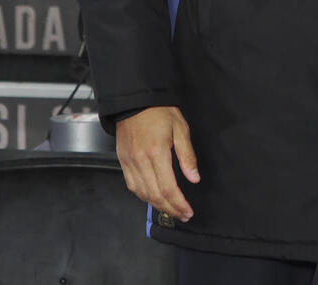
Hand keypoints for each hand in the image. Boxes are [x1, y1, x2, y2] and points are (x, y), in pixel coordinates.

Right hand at [115, 106, 199, 221]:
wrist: (135, 101)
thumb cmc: (159, 112)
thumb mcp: (180, 128)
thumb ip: (187, 155)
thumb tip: (194, 178)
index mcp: (156, 152)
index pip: (168, 188)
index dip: (179, 204)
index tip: (188, 211)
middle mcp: (140, 161)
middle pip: (155, 195)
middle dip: (170, 209)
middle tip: (183, 215)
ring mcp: (129, 163)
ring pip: (142, 194)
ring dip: (157, 205)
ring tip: (171, 210)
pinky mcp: (123, 162)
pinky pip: (132, 186)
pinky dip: (144, 196)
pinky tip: (154, 198)